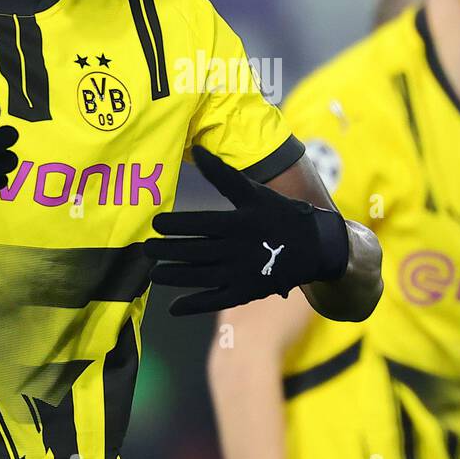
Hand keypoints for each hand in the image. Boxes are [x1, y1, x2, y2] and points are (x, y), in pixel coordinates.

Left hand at [143, 146, 349, 315]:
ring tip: (154, 274)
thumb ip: (222, 174)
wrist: (314, 246)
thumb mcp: (253, 192)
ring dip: (176, 277)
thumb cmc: (278, 213)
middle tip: (145, 249)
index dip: (176, 224)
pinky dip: (195, 305)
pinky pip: (217, 300)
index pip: (201, 224)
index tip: (156, 224)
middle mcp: (239, 250)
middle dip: (168, 251)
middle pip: (196, 251)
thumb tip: (197, 151)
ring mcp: (242, 274)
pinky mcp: (246, 292)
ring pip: (202, 277)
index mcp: (240, 223)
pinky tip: (174, 307)